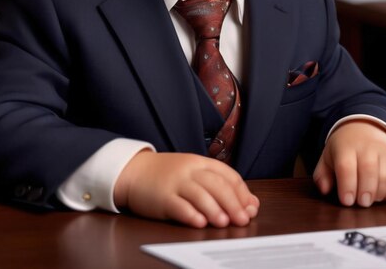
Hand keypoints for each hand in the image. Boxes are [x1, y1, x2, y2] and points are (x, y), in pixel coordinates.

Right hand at [114, 151, 259, 227]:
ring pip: (199, 194)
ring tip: (224, 222)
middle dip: (233, 203)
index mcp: (200, 163)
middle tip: (243, 219)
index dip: (242, 192)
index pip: (227, 175)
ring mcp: (175, 182)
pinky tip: (199, 222)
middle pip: (216, 184)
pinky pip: (178, 205)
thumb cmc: (168, 175)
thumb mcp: (193, 173)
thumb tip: (250, 203)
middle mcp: (189, 170)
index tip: (251, 208)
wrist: (134, 171)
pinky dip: (190, 214)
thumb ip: (219, 185)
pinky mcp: (161, 197)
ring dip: (214, 209)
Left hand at [312, 120, 385, 207]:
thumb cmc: (345, 147)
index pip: (346, 167)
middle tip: (362, 203)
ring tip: (372, 199)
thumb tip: (324, 190)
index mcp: (346, 147)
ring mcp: (385, 151)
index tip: (346, 201)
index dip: (347, 186)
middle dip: (365, 192)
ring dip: (380, 193)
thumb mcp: (328, 157)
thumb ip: (322, 175)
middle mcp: (367, 147)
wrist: (364, 127)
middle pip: (368, 171)